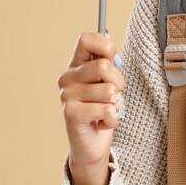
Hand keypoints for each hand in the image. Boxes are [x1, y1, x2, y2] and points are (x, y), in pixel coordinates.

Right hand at [58, 31, 124, 184]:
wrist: (92, 145)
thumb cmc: (102, 110)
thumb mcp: (107, 83)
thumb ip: (108, 63)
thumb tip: (109, 42)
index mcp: (75, 65)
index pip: (86, 39)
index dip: (105, 46)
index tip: (112, 61)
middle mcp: (67, 78)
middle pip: (104, 66)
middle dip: (119, 83)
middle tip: (113, 96)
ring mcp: (67, 96)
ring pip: (108, 90)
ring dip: (115, 104)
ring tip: (105, 111)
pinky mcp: (71, 114)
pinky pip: (106, 109)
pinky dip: (112, 119)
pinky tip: (101, 123)